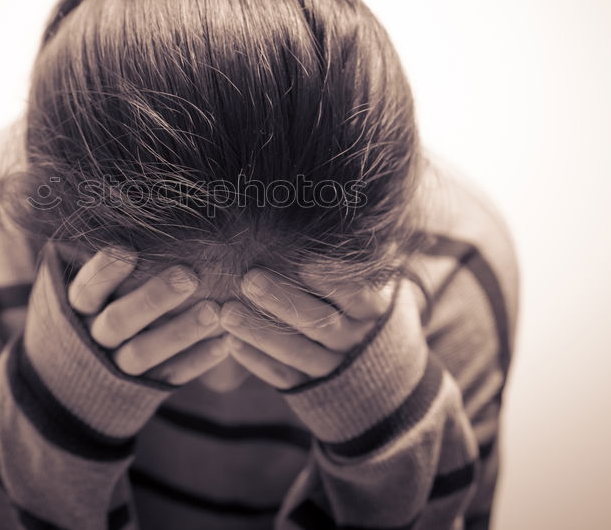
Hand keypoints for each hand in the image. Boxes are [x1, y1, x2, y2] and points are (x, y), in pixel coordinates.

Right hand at [59, 244, 228, 385]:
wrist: (73, 378)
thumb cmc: (93, 309)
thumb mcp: (86, 286)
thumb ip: (110, 262)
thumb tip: (143, 211)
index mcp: (76, 309)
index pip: (86, 291)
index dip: (105, 272)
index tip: (128, 250)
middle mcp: (92, 339)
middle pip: (118, 321)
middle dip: (153, 299)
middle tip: (188, 276)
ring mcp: (115, 369)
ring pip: (143, 353)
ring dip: (181, 332)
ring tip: (215, 311)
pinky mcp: (141, 390)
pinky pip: (170, 377)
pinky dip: (197, 361)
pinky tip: (226, 342)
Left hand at [219, 268, 397, 388]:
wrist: (384, 375)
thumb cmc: (364, 311)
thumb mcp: (373, 285)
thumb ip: (353, 263)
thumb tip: (332, 219)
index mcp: (375, 313)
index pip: (358, 296)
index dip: (333, 280)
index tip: (304, 263)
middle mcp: (357, 343)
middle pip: (321, 323)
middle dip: (282, 300)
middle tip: (249, 279)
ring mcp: (334, 370)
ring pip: (298, 353)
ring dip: (260, 332)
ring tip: (226, 312)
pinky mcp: (311, 390)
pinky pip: (283, 377)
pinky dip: (256, 361)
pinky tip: (230, 342)